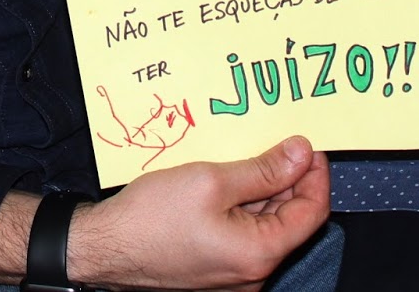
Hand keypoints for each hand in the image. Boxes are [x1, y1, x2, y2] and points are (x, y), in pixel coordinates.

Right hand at [70, 138, 329, 290]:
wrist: (104, 248)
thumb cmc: (151, 218)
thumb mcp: (211, 181)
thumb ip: (263, 169)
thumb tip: (301, 153)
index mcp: (259, 254)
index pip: (311, 213)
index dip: (315, 175)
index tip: (308, 145)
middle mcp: (252, 273)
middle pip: (289, 220)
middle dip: (288, 180)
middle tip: (278, 142)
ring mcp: (232, 275)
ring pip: (263, 227)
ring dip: (263, 191)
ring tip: (249, 155)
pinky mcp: (213, 269)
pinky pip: (241, 235)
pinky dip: (242, 207)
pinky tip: (227, 180)